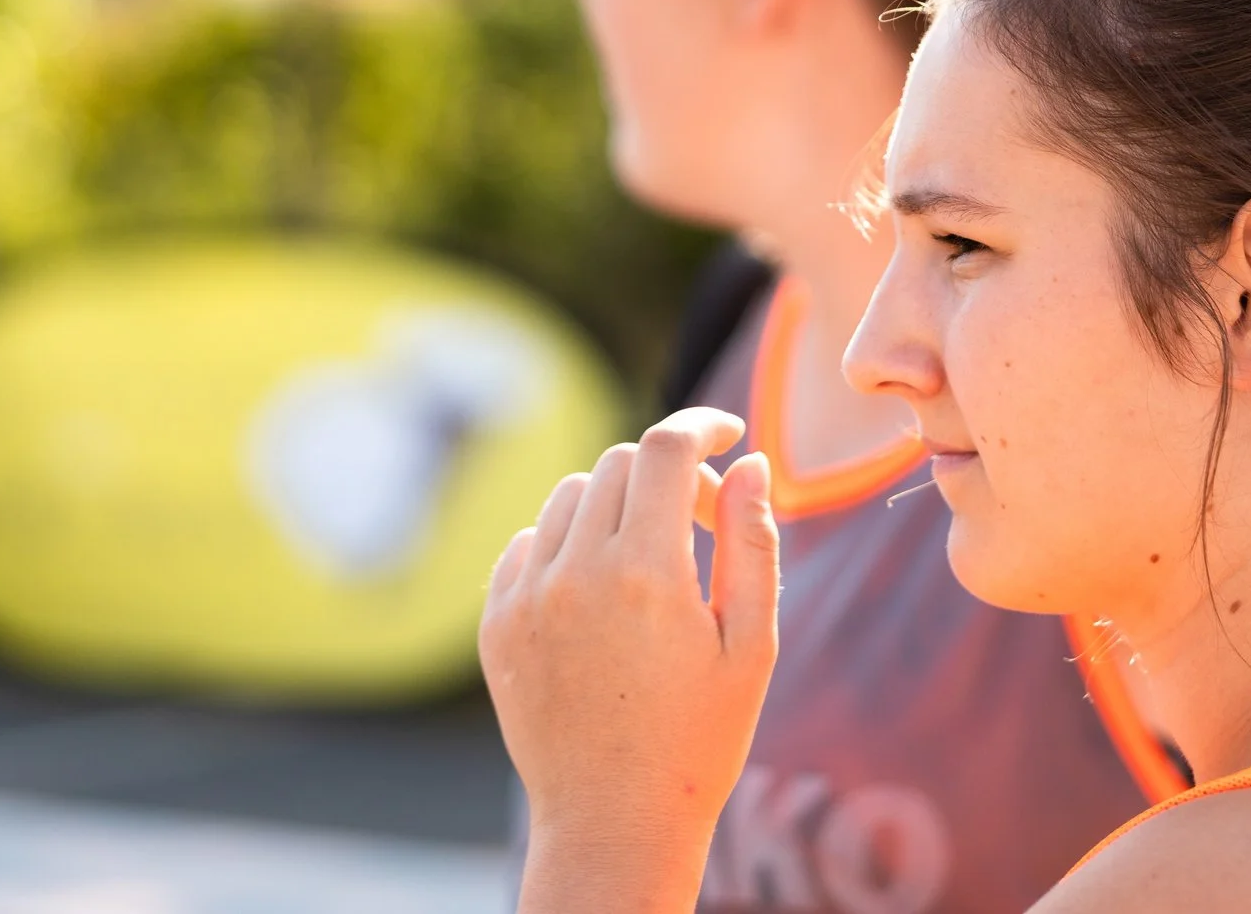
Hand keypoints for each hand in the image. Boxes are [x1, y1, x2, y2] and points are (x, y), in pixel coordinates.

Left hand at [480, 408, 779, 913]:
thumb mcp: (750, 644)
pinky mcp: (497, 624)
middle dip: (670, 477)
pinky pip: (530, 543)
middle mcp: (577, 575)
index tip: (727, 434)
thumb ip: (752, 543)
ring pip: (572, 496)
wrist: (614, 823)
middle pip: (621, 464)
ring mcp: (527, 598)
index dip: (701, 425)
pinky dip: (567, 545)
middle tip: (702, 525)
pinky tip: (599, 593)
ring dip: (617, 506)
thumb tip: (750, 464)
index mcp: (648, 574)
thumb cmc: (698, 739)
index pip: (666, 449)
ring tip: (651, 563)